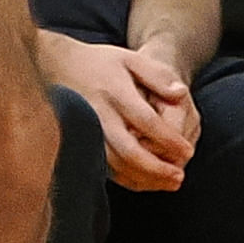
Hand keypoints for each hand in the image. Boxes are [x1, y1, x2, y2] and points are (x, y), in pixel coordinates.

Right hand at [44, 37, 197, 189]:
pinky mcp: (80, 143)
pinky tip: (145, 181)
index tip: (187, 151)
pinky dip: (126, 179)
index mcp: (115, 93)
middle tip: (179, 177)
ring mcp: (87, 133)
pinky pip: (104, 168)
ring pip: (116, 165)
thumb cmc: (99, 63)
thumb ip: (157, 75)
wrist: (56, 65)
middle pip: (129, 151)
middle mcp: (100, 116)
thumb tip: (181, 94)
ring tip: (168, 184)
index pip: (146, 122)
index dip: (168, 140)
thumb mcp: (130, 58)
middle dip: (157, 168)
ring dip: (144, 179)